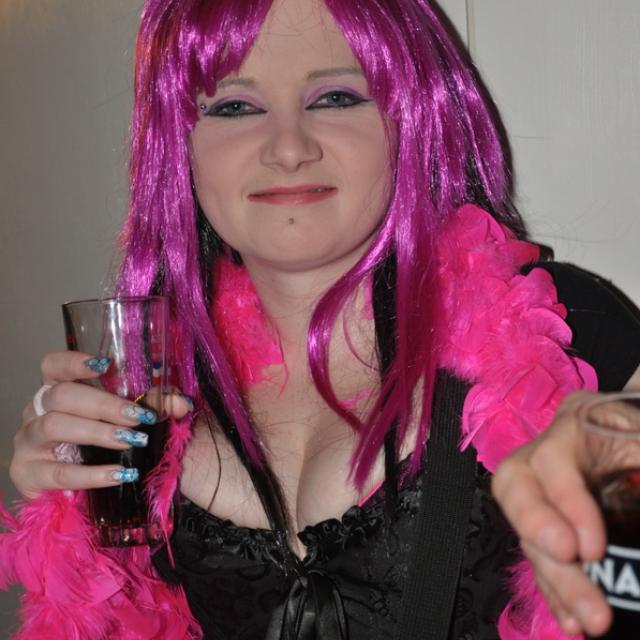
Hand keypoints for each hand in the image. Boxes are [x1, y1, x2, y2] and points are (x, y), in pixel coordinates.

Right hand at [11, 351, 192, 499]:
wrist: (82, 495)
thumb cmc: (103, 446)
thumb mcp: (130, 422)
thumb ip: (154, 408)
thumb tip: (183, 403)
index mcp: (59, 391)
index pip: (53, 367)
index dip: (73, 362)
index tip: (104, 365)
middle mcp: (37, 411)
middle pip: (60, 395)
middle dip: (103, 404)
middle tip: (137, 417)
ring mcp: (27, 442)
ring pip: (53, 426)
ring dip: (97, 432)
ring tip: (131, 441)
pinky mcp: (28, 475)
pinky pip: (58, 473)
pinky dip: (91, 474)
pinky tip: (119, 473)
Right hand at [492, 391, 611, 637]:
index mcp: (575, 423)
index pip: (550, 457)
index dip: (564, 500)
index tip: (592, 547)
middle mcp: (548, 458)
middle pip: (522, 494)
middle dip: (542, 539)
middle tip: (574, 572)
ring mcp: (546, 493)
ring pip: (530, 532)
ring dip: (555, 578)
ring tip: (589, 617)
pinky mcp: (555, 528)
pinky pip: (544, 559)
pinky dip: (557, 592)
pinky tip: (572, 618)